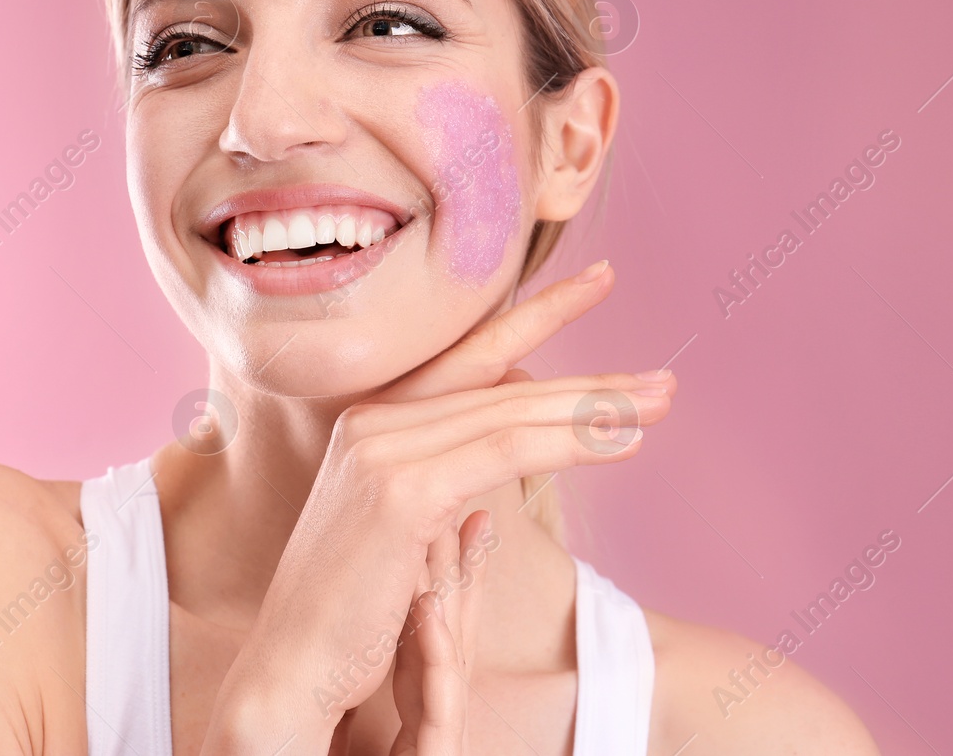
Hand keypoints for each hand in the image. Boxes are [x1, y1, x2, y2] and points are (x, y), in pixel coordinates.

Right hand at [202, 261, 674, 753]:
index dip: (535, 316)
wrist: (288, 669)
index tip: (595, 283)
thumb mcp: (403, 532)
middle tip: (663, 380)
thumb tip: (498, 460)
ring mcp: (381, 450)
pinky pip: (507, 452)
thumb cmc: (349, 615)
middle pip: (503, 384)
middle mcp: (372, 420)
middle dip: (588, 382)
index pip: (468, 358)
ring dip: (596, 408)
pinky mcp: (401, 491)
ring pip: (512, 413)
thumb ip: (444, 483)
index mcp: (370, 421)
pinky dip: (572, 443)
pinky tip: (623, 441)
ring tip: (660, 403)